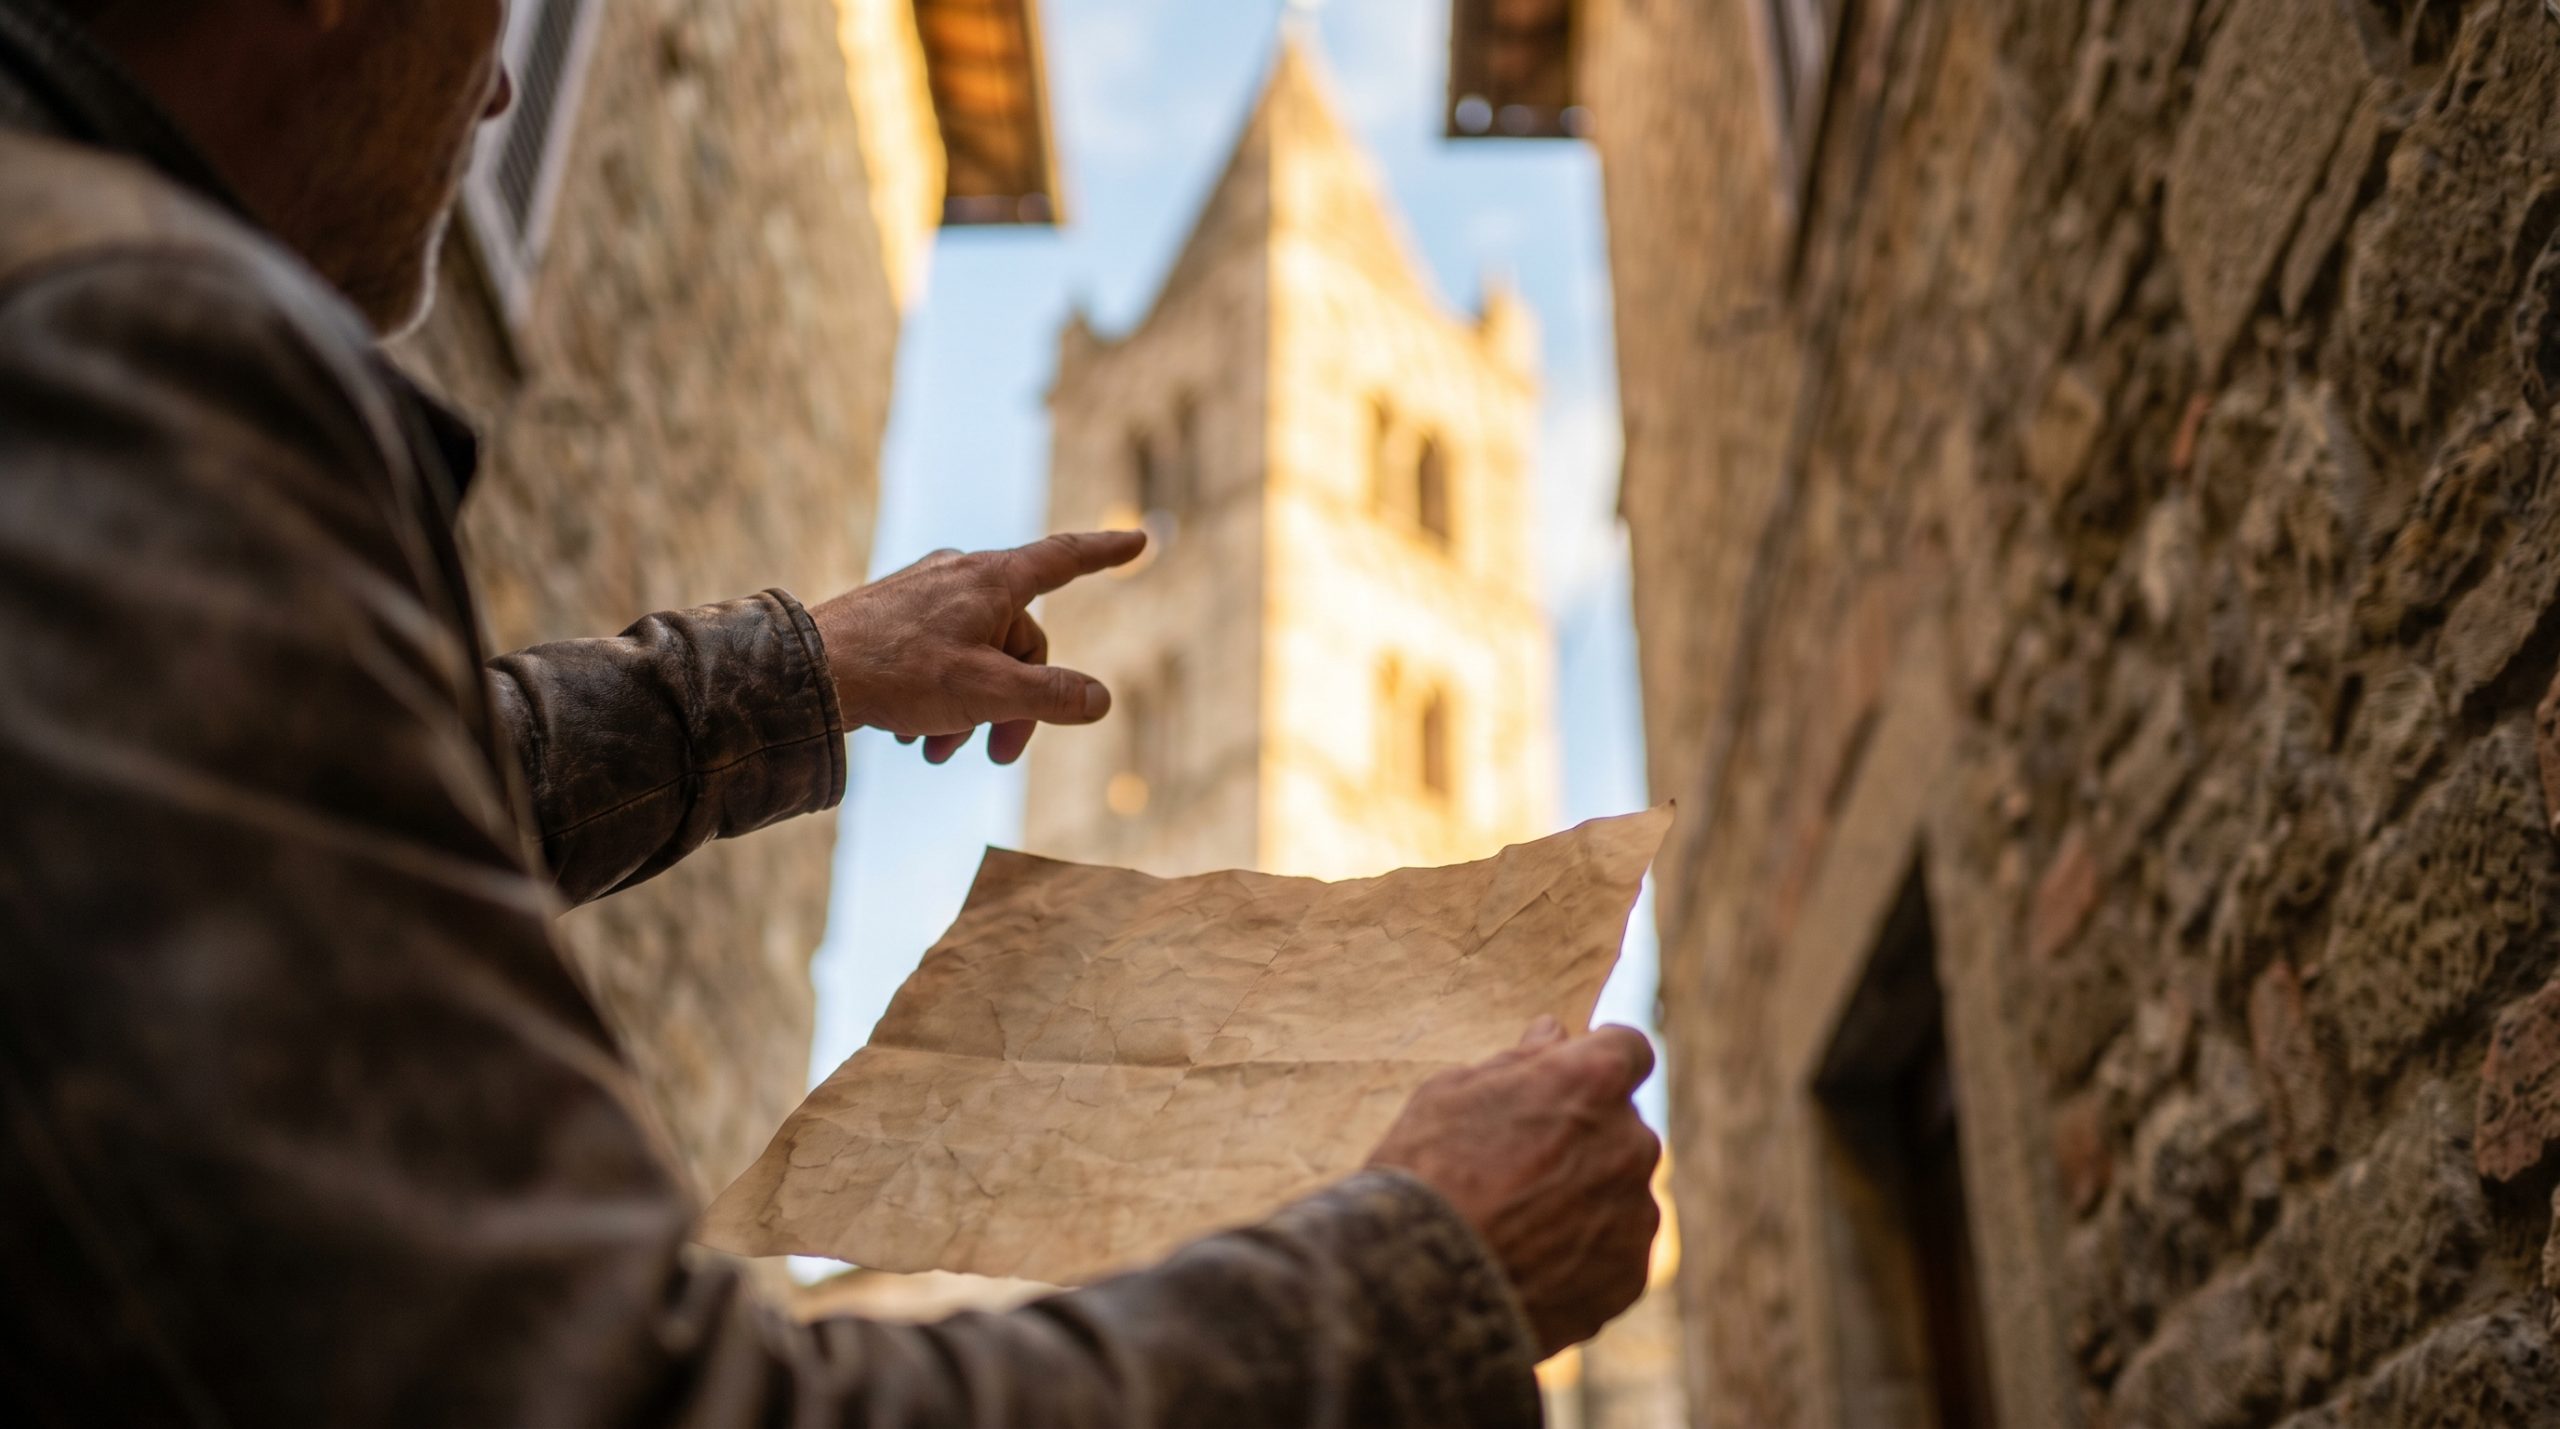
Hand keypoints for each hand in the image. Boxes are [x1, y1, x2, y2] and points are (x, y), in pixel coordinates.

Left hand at [809, 531, 1146, 764]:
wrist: (806, 673)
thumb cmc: (899, 674)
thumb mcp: (987, 692)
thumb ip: (1051, 697)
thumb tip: (1100, 700)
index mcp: (992, 579)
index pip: (1064, 558)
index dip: (1106, 552)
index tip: (1140, 539)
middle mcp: (961, 574)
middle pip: (1020, 639)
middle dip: (1015, 702)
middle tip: (996, 756)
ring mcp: (925, 593)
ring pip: (978, 655)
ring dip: (972, 710)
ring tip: (942, 753)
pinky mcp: (895, 616)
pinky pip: (940, 656)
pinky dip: (940, 698)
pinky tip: (914, 736)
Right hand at [1366, 1018, 1661, 1357]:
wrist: (1418, 1287)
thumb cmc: (1424, 1173)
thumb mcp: (1451, 1094)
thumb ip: (1518, 1060)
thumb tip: (1554, 1034)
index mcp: (1591, 1083)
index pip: (1628, 1048)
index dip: (1598, 1059)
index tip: (1572, 1076)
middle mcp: (1630, 1142)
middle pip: (1622, 1124)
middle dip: (1585, 1135)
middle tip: (1520, 1164)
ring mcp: (1636, 1213)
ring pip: (1621, 1189)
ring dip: (1587, 1196)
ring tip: (1517, 1225)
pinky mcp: (1630, 1275)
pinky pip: (1616, 1250)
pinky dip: (1585, 1253)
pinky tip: (1530, 1263)